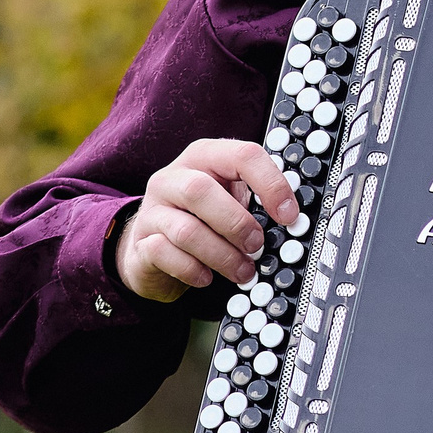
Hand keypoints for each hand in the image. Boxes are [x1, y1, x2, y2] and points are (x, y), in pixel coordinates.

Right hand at [115, 138, 302, 303]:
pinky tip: (208, 277)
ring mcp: (153, 210)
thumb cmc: (199, 218)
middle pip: (201, 190)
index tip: (288, 215)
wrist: (152, 245)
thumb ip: (255, 200)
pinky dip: (193, 271)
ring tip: (242, 270)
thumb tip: (290, 218)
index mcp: (204, 158)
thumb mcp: (229, 198)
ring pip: (186, 230)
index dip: (271, 184)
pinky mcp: (141, 242)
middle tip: (257, 246)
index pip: (242, 155)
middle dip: (237, 224)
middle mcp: (173, 178)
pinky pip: (166, 255)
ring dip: (223, 256)